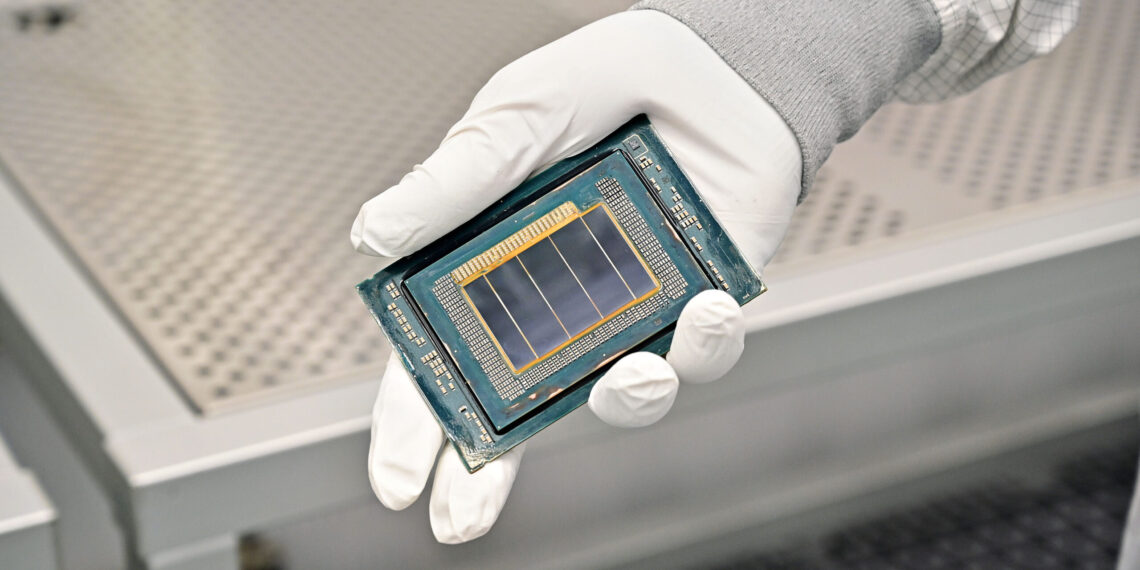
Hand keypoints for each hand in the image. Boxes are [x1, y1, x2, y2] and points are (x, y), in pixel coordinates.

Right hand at [351, 10, 801, 542]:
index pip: (444, 353)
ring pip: (621, 393)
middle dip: (489, 468)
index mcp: (501, 261)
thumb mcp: (515, 118)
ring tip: (630, 371)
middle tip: (462, 515)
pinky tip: (701, 305)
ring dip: (624, 396)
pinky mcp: (702, 298)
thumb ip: (453, 181)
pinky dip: (702, 341)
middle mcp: (564, 297)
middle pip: (517, 402)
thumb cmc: (607, 80)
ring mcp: (634, 306)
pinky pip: (702, 353)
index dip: (417, 418)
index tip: (398, 476)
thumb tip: (373, 235)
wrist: (713, 58)